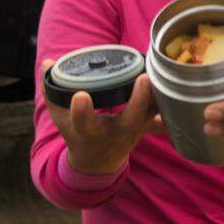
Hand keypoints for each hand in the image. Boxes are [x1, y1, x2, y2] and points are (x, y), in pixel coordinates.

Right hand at [41, 61, 162, 174]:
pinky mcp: (147, 127)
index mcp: (89, 133)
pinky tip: (176, 84)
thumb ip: (53, 90)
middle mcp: (114, 134)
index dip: (81, 111)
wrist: (97, 160)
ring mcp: (134, 132)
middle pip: (129, 120)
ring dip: (158, 97)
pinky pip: (162, 114)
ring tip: (162, 73)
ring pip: (151, 115)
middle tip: (142, 79)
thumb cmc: (78, 134)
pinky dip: (169, 102)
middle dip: (137, 101)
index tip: (80, 96)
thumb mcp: (61, 118)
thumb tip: (48, 63)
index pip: (83, 123)